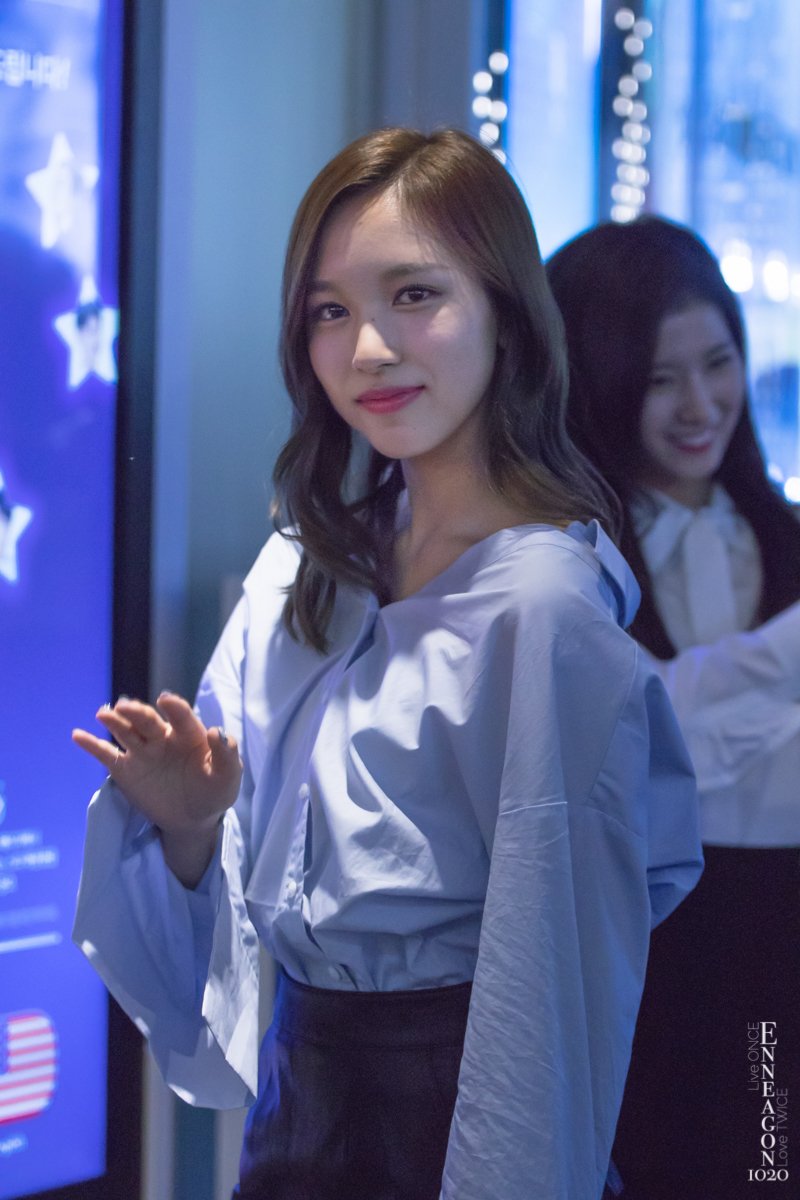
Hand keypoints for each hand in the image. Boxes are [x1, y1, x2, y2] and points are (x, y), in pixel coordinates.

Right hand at [73, 693, 241, 874]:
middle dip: (137, 712)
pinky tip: (77, 735)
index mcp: (189, 734)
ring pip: (126, 732)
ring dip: (115, 721)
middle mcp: (163, 737)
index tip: (166, 701)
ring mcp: (142, 752)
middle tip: (126, 707)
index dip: (175, 708)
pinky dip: (91, 745)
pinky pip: (106, 755)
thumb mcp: (228, 777)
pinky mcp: (126, 770)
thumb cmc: (214, 791)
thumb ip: (226, 755)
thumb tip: (218, 731)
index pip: (181, 717)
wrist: (193, 819)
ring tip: (104, 713)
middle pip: (147, 721)